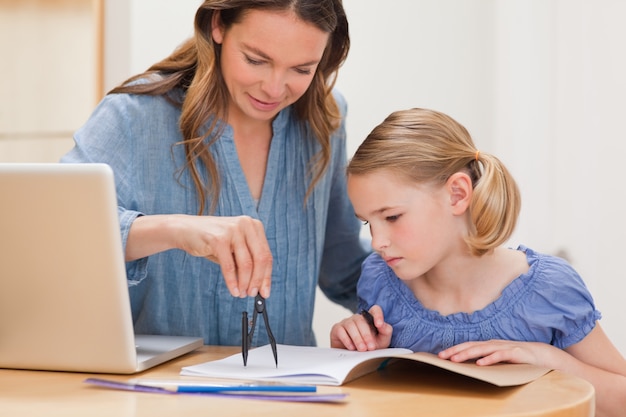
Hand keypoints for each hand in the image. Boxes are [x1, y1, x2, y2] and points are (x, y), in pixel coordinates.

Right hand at [127, 214, 272, 298]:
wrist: (185, 230)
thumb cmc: (212, 241)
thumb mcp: (233, 249)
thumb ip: (247, 262)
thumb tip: (259, 286)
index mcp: (253, 225)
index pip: (266, 254)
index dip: (267, 276)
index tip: (266, 291)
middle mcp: (246, 224)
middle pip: (260, 259)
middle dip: (258, 281)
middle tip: (253, 294)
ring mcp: (233, 230)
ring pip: (246, 264)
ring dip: (245, 283)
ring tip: (242, 293)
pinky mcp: (219, 239)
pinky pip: (230, 266)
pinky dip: (232, 282)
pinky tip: (233, 290)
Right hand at [330, 305, 391, 350]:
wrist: (356, 358)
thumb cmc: (369, 347)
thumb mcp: (382, 341)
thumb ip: (386, 331)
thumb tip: (382, 324)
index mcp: (370, 319)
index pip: (375, 310)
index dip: (377, 315)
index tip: (379, 324)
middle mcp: (357, 318)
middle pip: (361, 320)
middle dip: (367, 335)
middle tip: (370, 347)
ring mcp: (346, 322)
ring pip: (351, 325)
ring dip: (357, 338)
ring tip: (362, 349)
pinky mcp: (337, 328)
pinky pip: (341, 331)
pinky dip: (347, 340)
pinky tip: (352, 348)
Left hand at [438, 339, 559, 367]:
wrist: (541, 354)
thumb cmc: (518, 358)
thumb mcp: (499, 358)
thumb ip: (486, 359)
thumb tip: (470, 366)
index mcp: (488, 345)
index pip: (467, 346)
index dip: (454, 349)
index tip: (441, 355)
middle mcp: (493, 344)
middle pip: (470, 346)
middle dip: (455, 351)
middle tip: (441, 357)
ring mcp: (503, 347)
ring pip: (481, 349)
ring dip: (467, 354)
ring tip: (455, 359)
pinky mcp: (514, 353)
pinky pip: (499, 355)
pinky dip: (489, 359)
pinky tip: (480, 363)